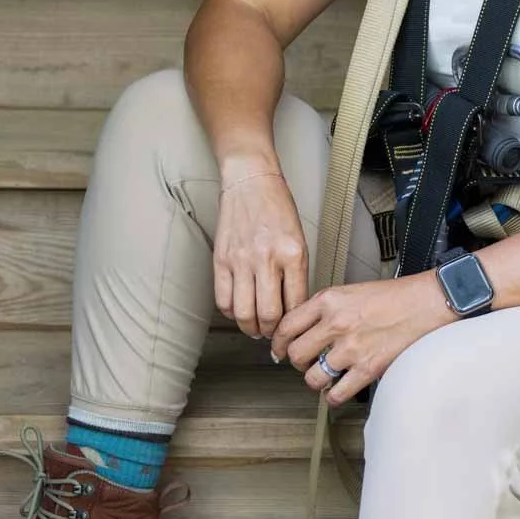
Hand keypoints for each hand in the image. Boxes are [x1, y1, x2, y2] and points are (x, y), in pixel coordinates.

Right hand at [213, 167, 309, 338]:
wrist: (251, 183)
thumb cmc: (278, 210)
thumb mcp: (299, 241)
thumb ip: (296, 275)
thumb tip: (291, 310)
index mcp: (293, 254)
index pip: (296, 304)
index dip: (294, 325)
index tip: (292, 331)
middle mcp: (267, 258)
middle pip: (268, 315)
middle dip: (272, 333)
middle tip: (273, 335)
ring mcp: (241, 260)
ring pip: (244, 312)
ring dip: (250, 328)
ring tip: (256, 328)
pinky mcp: (221, 260)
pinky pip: (223, 299)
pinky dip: (231, 313)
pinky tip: (239, 311)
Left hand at [271, 272, 454, 406]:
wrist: (426, 303)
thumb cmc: (393, 297)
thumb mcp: (350, 291)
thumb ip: (324, 309)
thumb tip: (301, 330)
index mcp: (328, 300)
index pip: (286, 326)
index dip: (277, 342)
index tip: (279, 349)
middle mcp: (336, 324)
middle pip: (295, 354)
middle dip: (298, 362)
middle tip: (307, 362)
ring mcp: (351, 348)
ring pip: (312, 378)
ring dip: (316, 380)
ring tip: (325, 375)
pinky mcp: (368, 368)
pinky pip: (336, 394)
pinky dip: (334, 396)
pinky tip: (339, 388)